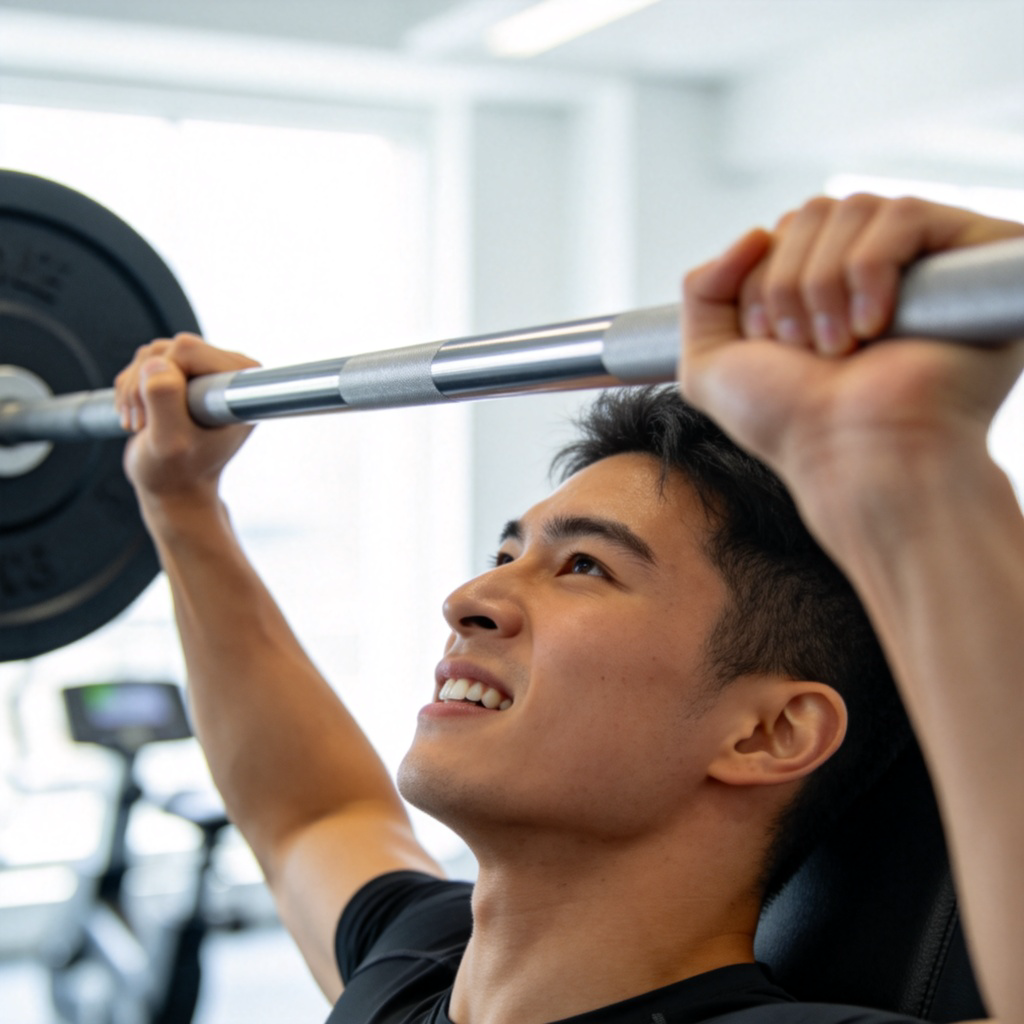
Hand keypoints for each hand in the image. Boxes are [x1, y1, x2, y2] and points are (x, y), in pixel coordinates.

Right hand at [115, 333, 259, 505]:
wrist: (173, 488)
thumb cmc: (177, 473)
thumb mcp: (169, 442)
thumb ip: (165, 400)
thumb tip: (156, 363)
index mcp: (240, 387)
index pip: (188, 350)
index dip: (163, 379)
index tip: (168, 417)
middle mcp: (229, 374)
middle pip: (168, 348)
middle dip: (144, 384)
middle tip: (144, 422)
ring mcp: (206, 372)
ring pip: (152, 354)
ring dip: (133, 389)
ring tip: (141, 423)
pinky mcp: (185, 374)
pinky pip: (145, 362)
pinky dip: (131, 388)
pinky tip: (139, 416)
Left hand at [677, 195, 1023, 542]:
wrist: (855, 455)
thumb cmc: (791, 422)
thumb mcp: (709, 362)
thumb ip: (702, 290)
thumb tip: (756, 231)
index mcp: (823, 288)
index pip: (784, 230)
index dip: (762, 280)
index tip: (769, 342)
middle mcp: (877, 271)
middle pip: (813, 212)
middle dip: (788, 283)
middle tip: (805, 348)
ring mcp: (927, 262)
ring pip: (853, 209)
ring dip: (823, 285)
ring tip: (841, 347)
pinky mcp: (971, 256)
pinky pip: (902, 216)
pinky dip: (869, 271)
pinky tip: (875, 327)